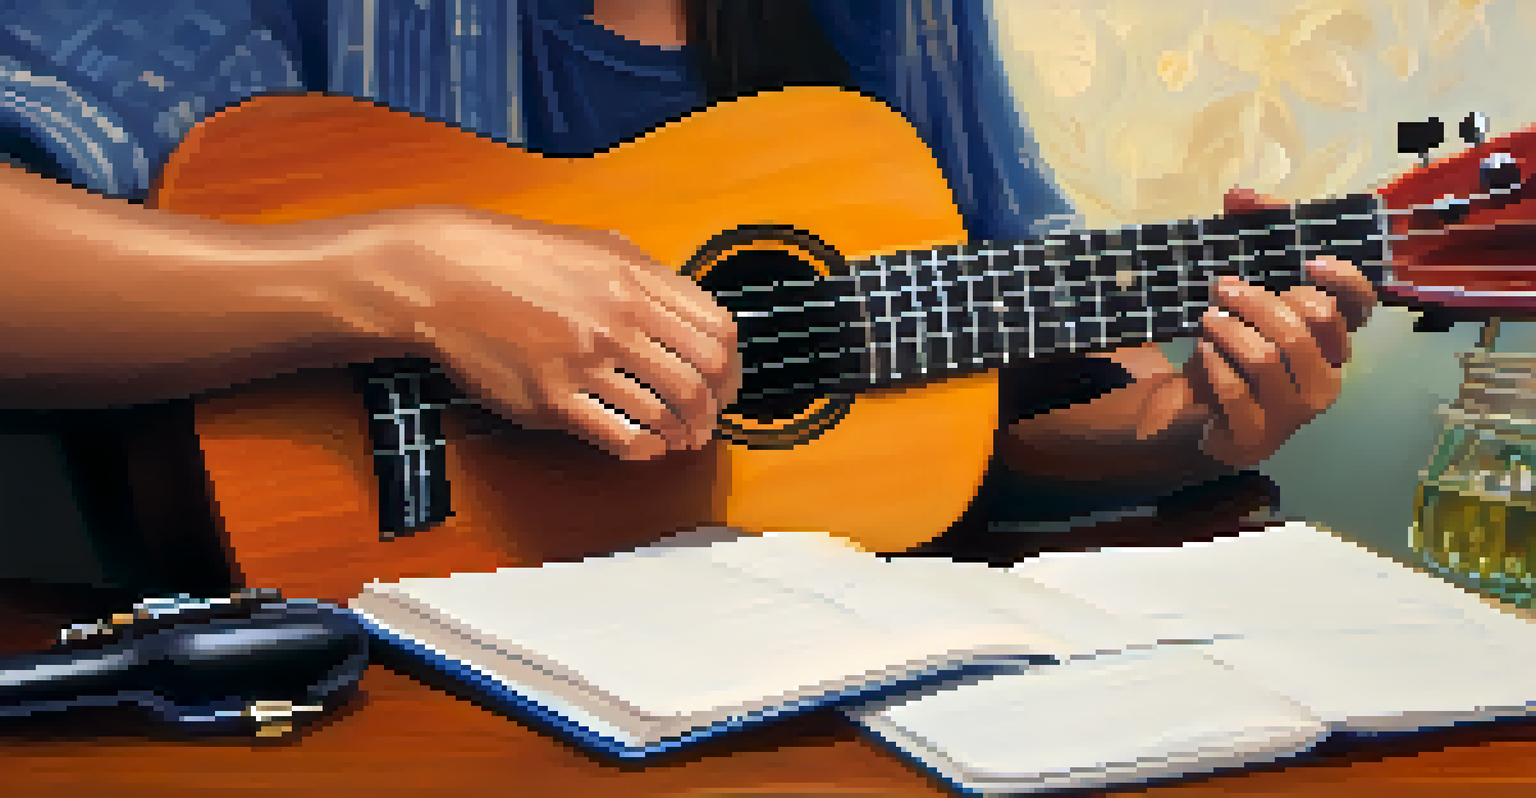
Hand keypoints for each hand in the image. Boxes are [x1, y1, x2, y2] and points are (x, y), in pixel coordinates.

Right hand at [341, 207, 737, 460]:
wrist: (446, 275)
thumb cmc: (517, 258)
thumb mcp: (599, 245)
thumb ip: (651, 277)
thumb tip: (693, 316)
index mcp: (636, 279)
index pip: (718, 333)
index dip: (731, 367)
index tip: (724, 383)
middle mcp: (618, 319)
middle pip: (700, 380)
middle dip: (712, 410)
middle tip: (706, 421)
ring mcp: (585, 361)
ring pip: (665, 414)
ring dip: (682, 434)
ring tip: (679, 437)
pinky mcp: (552, 399)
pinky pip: (621, 437)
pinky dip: (646, 448)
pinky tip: (645, 443)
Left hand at [1186, 188, 1377, 467]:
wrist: (1196, 413)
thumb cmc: (1233, 347)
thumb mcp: (1243, 293)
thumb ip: (1248, 236)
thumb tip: (1241, 193)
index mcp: (1333, 340)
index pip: (1362, 306)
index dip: (1343, 280)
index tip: (1308, 262)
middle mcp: (1326, 375)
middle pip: (1307, 325)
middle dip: (1260, 300)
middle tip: (1223, 289)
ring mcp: (1294, 411)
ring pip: (1269, 357)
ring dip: (1231, 330)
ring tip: (1207, 320)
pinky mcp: (1256, 436)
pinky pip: (1237, 392)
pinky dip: (1214, 366)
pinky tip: (1203, 353)